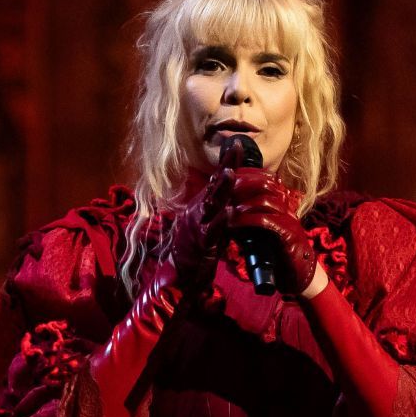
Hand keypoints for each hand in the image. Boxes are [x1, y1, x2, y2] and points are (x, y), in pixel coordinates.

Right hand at [166, 150, 244, 290]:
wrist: (178, 273)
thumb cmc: (194, 248)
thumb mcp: (207, 223)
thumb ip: (218, 209)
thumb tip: (232, 196)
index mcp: (202, 205)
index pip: (216, 179)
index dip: (226, 161)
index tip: (237, 143)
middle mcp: (199, 210)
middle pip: (215, 184)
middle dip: (226, 165)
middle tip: (235, 147)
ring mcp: (199, 225)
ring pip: (212, 202)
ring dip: (221, 187)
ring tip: (230, 173)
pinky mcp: (202, 242)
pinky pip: (213, 229)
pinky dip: (222, 220)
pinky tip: (230, 211)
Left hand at [222, 169, 319, 297]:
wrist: (298, 276)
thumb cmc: (278, 255)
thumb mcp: (261, 232)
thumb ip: (249, 220)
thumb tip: (227, 211)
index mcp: (281, 204)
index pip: (264, 179)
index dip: (246, 174)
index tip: (226, 175)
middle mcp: (287, 208)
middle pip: (265, 184)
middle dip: (242, 184)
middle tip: (223, 188)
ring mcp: (289, 220)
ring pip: (265, 201)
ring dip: (242, 203)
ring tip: (226, 208)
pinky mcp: (289, 235)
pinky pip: (267, 221)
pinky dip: (248, 220)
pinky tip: (234, 223)